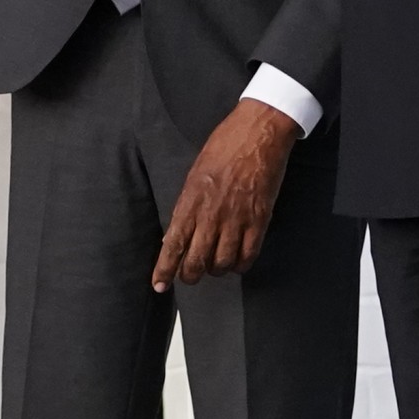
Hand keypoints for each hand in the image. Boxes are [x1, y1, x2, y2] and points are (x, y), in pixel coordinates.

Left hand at [152, 101, 297, 286]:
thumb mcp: (195, 174)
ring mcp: (237, 219)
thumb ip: (187, 204)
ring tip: (215, 265)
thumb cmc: (224, 146)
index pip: (173, 244)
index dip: (165, 269)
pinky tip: (237, 262)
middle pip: (197, 261)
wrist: (258, 133)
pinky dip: (241, 265)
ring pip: (222, 263)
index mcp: (190, 201)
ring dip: (216, 270)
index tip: (159, 285)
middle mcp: (211, 215)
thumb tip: (178, 233)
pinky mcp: (260, 220)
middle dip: (190, 275)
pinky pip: (248, 255)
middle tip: (190, 276)